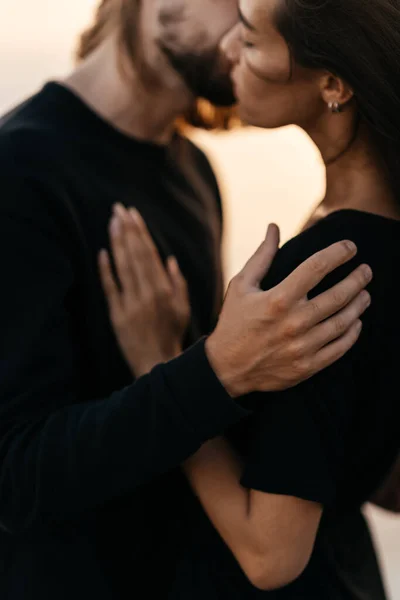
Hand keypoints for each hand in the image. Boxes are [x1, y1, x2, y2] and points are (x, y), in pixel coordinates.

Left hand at [99, 204, 189, 377]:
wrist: (157, 361)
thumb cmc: (171, 333)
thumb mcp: (182, 308)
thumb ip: (178, 283)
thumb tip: (170, 259)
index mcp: (164, 290)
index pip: (149, 254)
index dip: (140, 232)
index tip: (133, 214)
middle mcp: (148, 294)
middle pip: (134, 255)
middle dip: (126, 230)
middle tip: (118, 209)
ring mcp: (131, 304)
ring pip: (122, 267)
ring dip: (116, 242)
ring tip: (112, 222)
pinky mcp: (117, 315)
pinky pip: (110, 288)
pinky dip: (106, 270)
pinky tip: (102, 252)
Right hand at [206, 224, 371, 396]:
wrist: (226, 368)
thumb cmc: (233, 322)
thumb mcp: (241, 286)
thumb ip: (261, 256)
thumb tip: (274, 227)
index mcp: (278, 299)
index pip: (317, 267)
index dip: (338, 253)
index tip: (350, 247)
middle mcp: (294, 322)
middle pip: (338, 295)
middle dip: (357, 279)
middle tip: (366, 270)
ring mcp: (302, 346)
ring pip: (343, 322)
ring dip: (359, 305)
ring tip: (365, 294)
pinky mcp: (307, 366)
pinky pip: (339, 348)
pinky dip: (352, 333)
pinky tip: (355, 322)